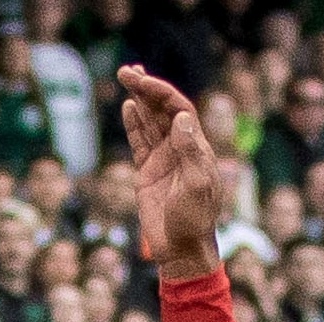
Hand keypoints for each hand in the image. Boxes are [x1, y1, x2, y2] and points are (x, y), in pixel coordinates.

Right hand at [118, 65, 223, 280]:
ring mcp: (163, 160)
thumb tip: (181, 117)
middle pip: (162, 111)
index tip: (144, 82)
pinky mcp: (147, 173)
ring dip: (139, 100)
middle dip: (147, 89)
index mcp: (196, 148)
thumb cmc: (194, 219)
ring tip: (126, 78)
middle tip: (128, 71)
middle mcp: (180, 149)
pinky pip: (140, 143)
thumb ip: (190, 151)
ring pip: (149, 123)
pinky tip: (128, 108)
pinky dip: (133, 125)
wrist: (180, 249)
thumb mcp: (197, 185)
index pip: (179, 110)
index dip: (162, 93)